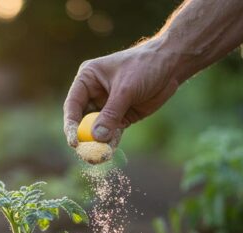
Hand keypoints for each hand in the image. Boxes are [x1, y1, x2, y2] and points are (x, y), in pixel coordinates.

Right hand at [63, 39, 180, 147]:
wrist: (170, 66)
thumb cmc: (145, 66)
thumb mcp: (126, 89)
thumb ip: (111, 113)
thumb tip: (97, 137)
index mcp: (87, 79)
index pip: (73, 105)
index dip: (71, 125)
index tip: (74, 142)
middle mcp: (93, 94)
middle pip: (82, 121)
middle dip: (84, 138)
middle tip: (85, 154)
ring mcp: (107, 107)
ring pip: (97, 129)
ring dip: (98, 143)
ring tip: (99, 157)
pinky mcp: (121, 117)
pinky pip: (112, 133)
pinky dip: (110, 142)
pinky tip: (110, 152)